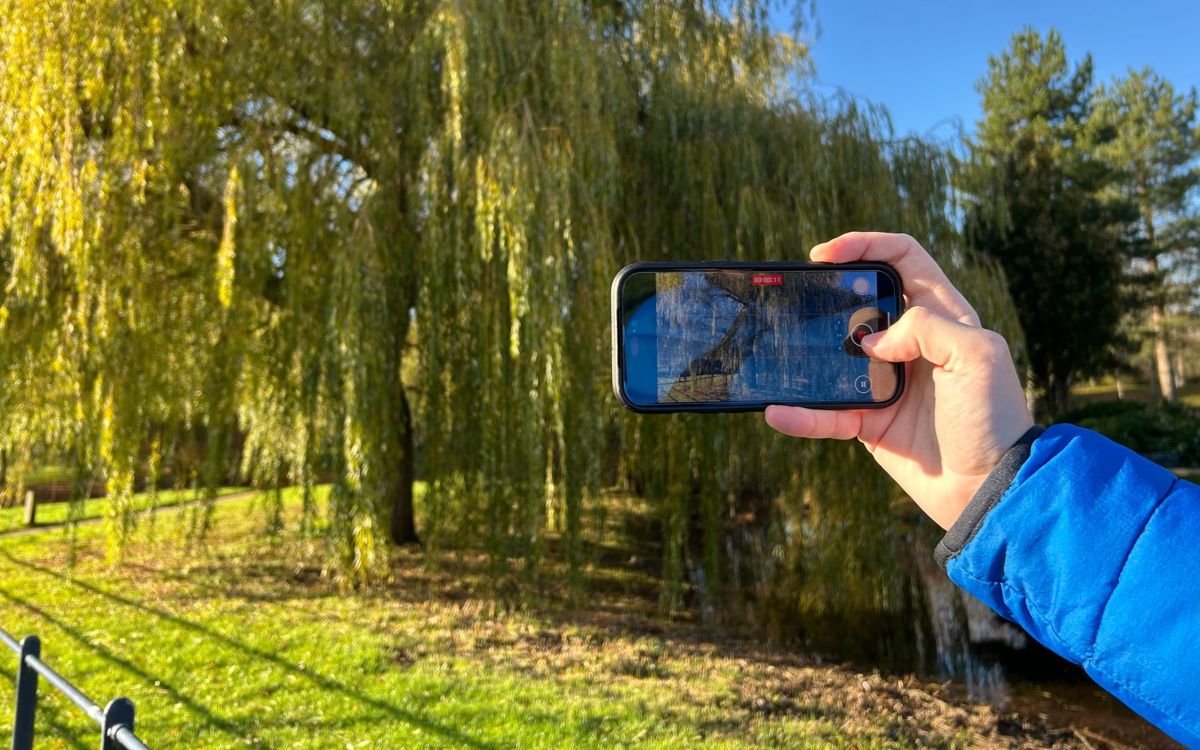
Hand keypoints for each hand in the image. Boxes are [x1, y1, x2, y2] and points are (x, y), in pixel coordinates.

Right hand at [764, 232, 1033, 529]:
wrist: (988, 487)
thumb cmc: (994, 417)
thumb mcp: (977, 355)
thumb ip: (926, 327)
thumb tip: (871, 341)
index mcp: (943, 316)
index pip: (902, 259)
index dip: (865, 245)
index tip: (826, 255)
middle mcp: (911, 343)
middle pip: (859, 299)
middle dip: (827, 289)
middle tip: (799, 291)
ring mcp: (885, 382)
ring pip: (834, 355)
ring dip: (806, 351)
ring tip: (781, 347)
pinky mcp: (868, 422)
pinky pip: (826, 414)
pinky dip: (802, 415)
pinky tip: (780, 411)